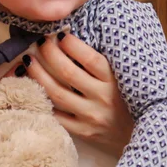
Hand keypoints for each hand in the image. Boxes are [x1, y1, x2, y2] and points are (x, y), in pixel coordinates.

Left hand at [19, 33, 133, 156]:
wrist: (138, 133)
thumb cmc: (127, 99)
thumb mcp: (121, 78)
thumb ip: (101, 63)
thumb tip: (72, 39)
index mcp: (114, 80)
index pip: (90, 59)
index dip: (72, 45)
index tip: (60, 33)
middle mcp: (103, 97)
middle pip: (68, 73)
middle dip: (49, 54)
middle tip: (39, 42)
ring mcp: (91, 116)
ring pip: (56, 93)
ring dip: (37, 75)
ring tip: (28, 61)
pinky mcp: (83, 132)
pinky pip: (55, 116)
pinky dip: (40, 101)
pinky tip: (30, 88)